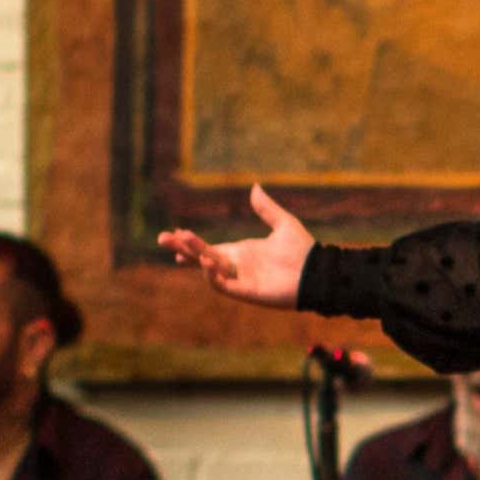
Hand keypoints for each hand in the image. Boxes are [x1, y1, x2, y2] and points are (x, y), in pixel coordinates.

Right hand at [157, 184, 315, 309]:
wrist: (317, 273)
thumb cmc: (303, 251)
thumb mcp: (283, 224)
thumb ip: (266, 208)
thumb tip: (255, 187)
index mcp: (241, 251)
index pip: (208, 247)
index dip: (190, 243)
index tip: (174, 233)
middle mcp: (236, 266)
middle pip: (201, 258)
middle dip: (182, 249)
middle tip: (161, 239)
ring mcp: (240, 279)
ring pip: (208, 270)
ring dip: (194, 257)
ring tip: (183, 241)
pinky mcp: (246, 292)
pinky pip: (223, 286)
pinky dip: (212, 276)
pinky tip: (206, 262)